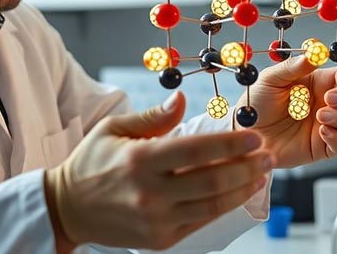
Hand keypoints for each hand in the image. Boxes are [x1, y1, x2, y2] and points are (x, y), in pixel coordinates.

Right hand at [44, 91, 275, 251]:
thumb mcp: (115, 129)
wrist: (68, 208)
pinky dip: (224, 206)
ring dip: (243, 188)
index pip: (196, 150)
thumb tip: (182, 97)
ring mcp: (156, 219)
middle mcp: (150, 193)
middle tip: (268, 154)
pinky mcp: (160, 239)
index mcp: (139, 159)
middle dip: (247, 167)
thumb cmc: (92, 162)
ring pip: (212, 205)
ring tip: (261, 173)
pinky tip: (238, 192)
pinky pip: (201, 221)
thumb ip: (153, 117)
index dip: (231, 143)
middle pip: (212, 180)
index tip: (254, 136)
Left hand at [235, 56, 336, 168]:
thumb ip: (293, 67)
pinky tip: (322, 131)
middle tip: (329, 98)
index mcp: (320, 82)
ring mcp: (327, 125)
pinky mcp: (322, 146)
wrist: (246, 132)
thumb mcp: (270, 79)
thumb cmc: (257, 103)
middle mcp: (328, 103)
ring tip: (320, 116)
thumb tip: (314, 54)